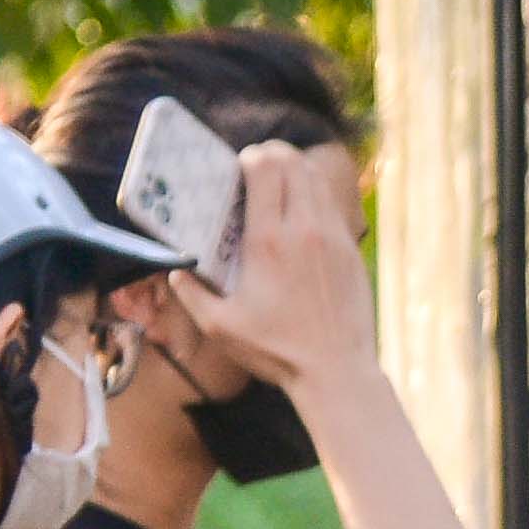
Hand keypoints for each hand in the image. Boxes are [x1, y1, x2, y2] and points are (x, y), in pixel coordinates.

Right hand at [168, 142, 379, 392]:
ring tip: (278, 183)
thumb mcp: (220, 327)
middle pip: (293, 162)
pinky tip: (301, 213)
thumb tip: (176, 271)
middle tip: (256, 167)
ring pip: (317, 179)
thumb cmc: (278, 352)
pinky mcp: (351, 251)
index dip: (250, 156)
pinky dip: (315, 196)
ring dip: (296, 170)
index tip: (238, 167)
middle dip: (272, 154)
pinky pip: (333, 205)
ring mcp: (334, 238)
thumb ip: (191, 293)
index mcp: (269, 240)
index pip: (265, 167)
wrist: (337, 373)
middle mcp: (305, 230)